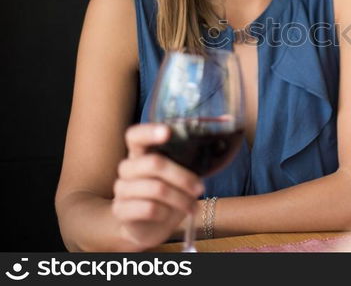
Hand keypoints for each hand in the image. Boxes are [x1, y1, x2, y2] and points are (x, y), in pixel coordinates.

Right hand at [112, 123, 203, 249]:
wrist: (148, 226)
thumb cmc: (168, 194)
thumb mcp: (180, 174)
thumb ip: (191, 156)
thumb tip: (225, 129)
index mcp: (140, 153)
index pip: (135, 135)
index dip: (150, 131)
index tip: (168, 132)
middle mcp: (127, 168)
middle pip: (153, 163)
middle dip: (183, 177)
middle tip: (200, 188)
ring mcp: (122, 189)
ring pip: (156, 189)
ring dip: (181, 199)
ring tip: (192, 206)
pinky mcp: (121, 210)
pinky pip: (149, 208)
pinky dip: (167, 213)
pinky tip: (171, 215)